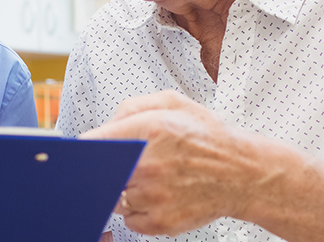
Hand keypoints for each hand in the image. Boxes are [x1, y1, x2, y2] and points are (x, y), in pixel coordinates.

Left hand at [82, 90, 284, 236]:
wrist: (243, 174)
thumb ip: (132, 106)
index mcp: (150, 129)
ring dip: (124, 188)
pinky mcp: (161, 222)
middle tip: (126, 161)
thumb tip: (105, 126)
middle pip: (100, 173)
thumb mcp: (173, 103)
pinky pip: (130, 219)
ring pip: (114, 197)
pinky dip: (137, 210)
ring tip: (150, 177)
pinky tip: (157, 195)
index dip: (83, 148)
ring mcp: (154, 196)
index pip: (95, 142)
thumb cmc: (207, 138)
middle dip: (107, 167)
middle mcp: (148, 164)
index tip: (80, 152)